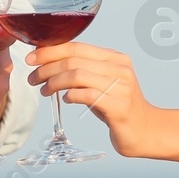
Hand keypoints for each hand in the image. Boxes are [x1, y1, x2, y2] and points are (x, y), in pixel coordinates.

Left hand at [27, 42, 158, 156]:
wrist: (146, 131)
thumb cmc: (119, 107)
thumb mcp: (103, 83)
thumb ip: (84, 71)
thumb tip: (49, 65)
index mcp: (115, 58)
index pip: (76, 46)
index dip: (50, 51)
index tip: (32, 59)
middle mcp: (119, 69)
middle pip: (73, 60)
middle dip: (47, 68)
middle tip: (33, 78)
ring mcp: (120, 87)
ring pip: (77, 76)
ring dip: (54, 83)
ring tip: (44, 91)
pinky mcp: (118, 106)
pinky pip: (87, 95)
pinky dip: (71, 96)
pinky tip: (65, 100)